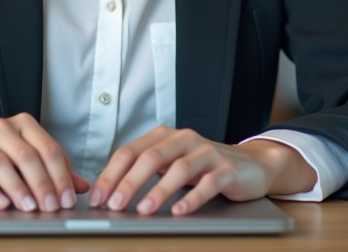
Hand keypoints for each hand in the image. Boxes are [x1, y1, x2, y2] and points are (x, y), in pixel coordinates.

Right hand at [0, 114, 88, 211]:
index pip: (47, 148)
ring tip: (30, 208)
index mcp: (20, 125)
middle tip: (53, 207)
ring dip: (19, 188)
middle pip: (27, 155)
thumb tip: (81, 186)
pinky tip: (1, 204)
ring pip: (2, 164)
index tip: (69, 198)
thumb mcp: (18, 160)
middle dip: (44, 184)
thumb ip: (49, 170)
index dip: (61, 175)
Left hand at [88, 126, 314, 215]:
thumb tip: (110, 193)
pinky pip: (208, 184)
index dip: (111, 174)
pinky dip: (192, 198)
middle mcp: (184, 140)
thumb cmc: (203, 167)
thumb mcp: (171, 163)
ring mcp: (207, 153)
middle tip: (114, 205)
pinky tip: (180, 211)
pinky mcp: (227, 171)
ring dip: (159, 191)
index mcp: (164, 136)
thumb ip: (145, 172)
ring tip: (144, 210)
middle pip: (151, 157)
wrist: (250, 165)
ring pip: (179, 169)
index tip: (98, 197)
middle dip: (129, 182)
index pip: (130, 152)